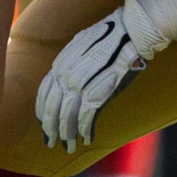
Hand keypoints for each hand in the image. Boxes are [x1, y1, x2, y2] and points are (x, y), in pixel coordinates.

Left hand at [35, 0, 167, 152]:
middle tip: (51, 142)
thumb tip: (69, 70)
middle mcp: (65, 75)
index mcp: (60, 63)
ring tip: (68, 146)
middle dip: (50, 128)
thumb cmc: (114, 33)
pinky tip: (87, 138)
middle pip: (51, 108)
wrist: (133, 30)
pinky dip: (84, 130)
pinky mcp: (97, 92)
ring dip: (67, 134)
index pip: (44, 93)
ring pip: (66, 116)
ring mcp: (80, 84)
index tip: (45, 124)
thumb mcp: (84, 43)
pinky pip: (86, 117)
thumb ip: (73, 60)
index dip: (43, 112)